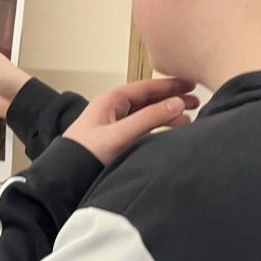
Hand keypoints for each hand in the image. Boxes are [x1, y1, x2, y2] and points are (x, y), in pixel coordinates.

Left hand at [63, 78, 199, 165]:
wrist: (65, 176)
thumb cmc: (84, 154)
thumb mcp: (120, 134)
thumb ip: (149, 118)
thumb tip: (178, 104)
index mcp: (113, 100)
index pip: (148, 87)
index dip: (171, 85)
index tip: (192, 84)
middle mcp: (114, 108)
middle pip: (149, 99)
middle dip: (173, 99)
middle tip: (196, 101)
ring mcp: (115, 123)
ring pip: (147, 114)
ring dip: (167, 115)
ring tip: (189, 119)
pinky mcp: (115, 139)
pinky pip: (142, 128)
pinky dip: (158, 128)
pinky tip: (170, 133)